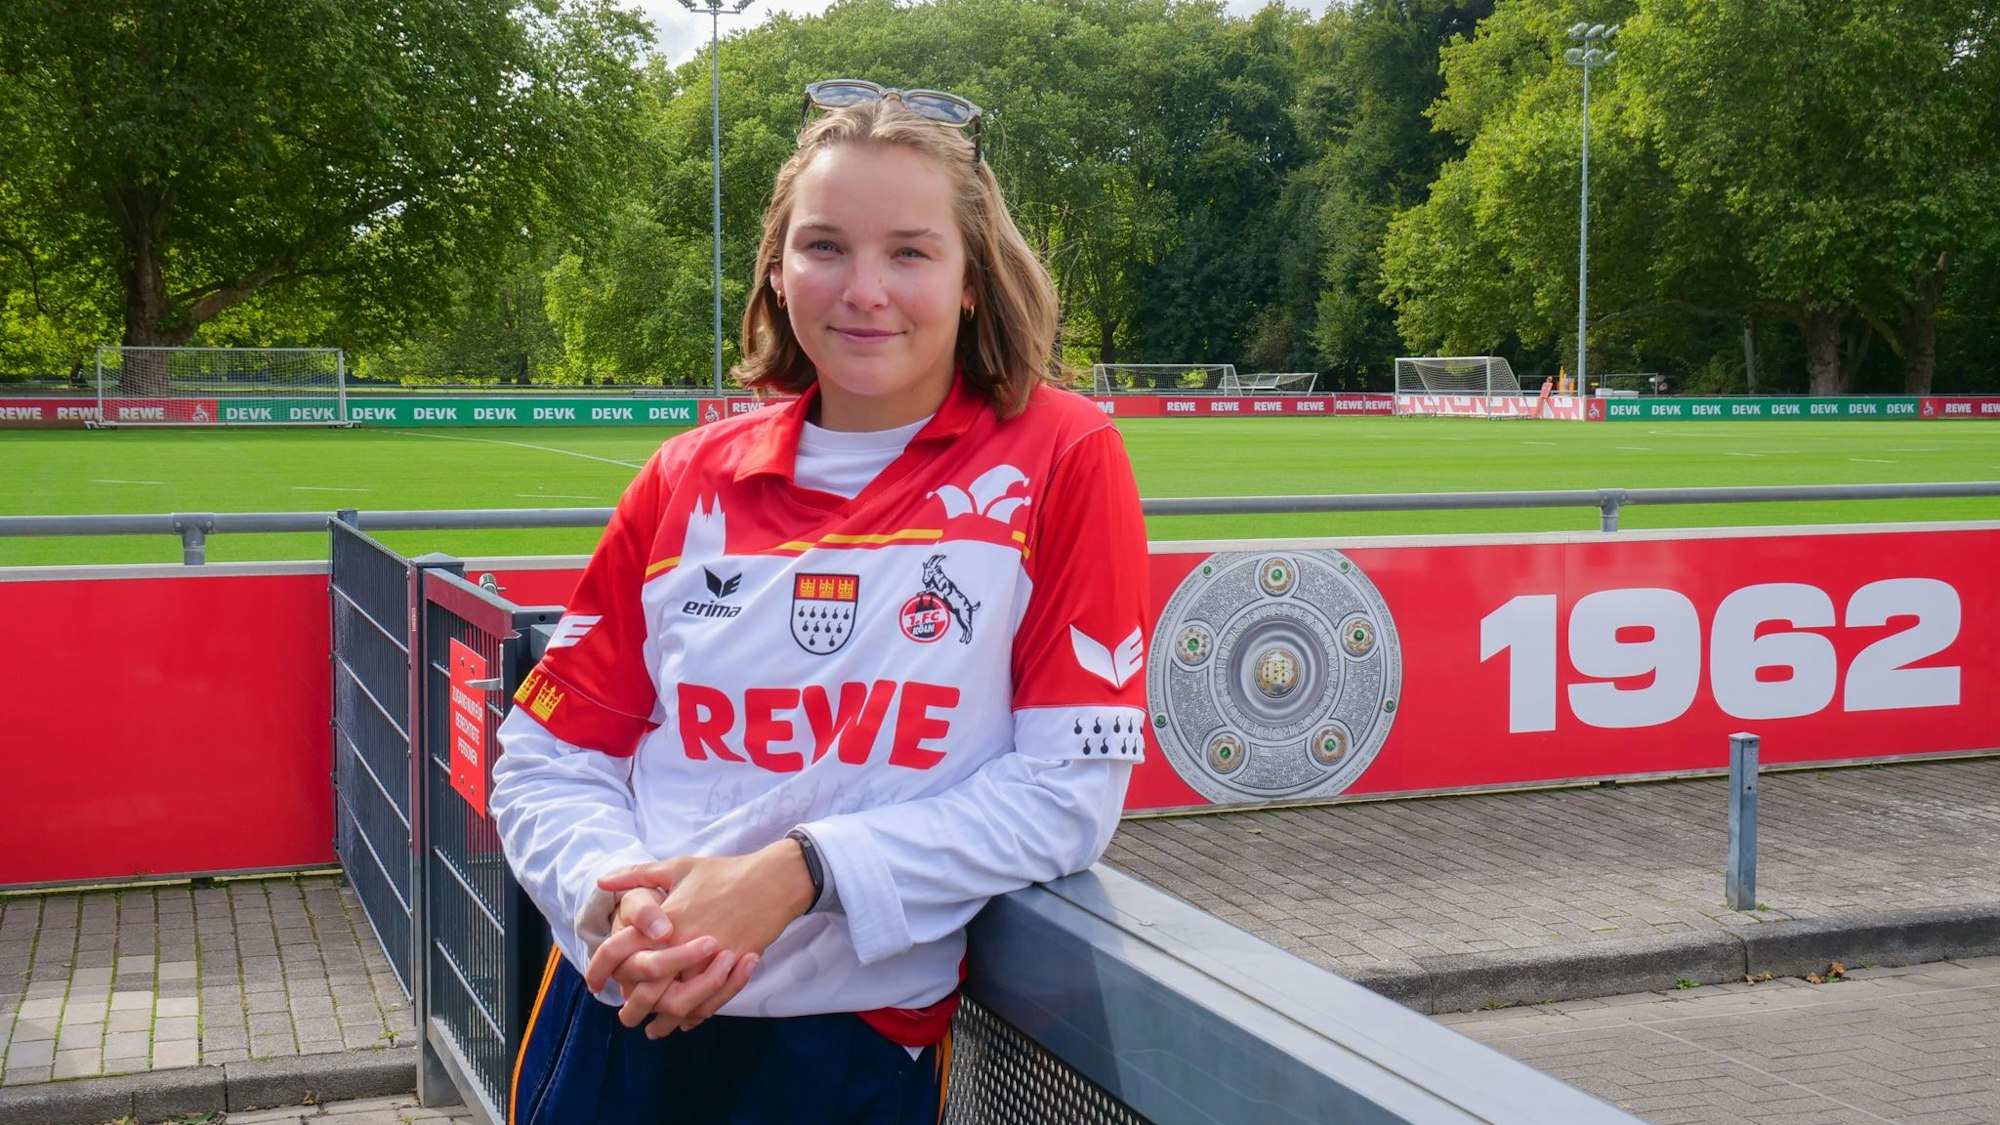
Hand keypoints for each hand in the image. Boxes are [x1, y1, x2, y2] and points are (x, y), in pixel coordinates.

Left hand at [597, 840, 816, 1034]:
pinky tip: (685, 1020)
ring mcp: (708, 960)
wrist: (773, 879)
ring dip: (662, 1022)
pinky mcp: (731, 969)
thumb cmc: (724, 872)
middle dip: (631, 1009)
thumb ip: (637, 876)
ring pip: (676, 1004)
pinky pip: (707, 1003)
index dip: (599, 969)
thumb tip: (601, 881)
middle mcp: (680, 943)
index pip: (617, 951)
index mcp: (662, 918)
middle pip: (644, 990)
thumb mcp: (678, 866)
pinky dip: (693, 1017)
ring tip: (654, 1029)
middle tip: (626, 1016)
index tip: (594, 983)